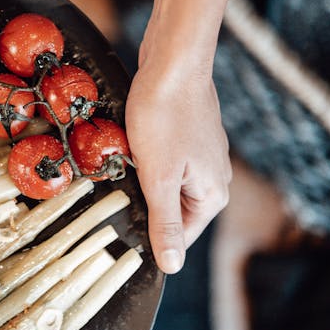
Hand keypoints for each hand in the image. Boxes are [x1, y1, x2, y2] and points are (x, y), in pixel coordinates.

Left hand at [125, 56, 231, 274]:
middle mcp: (214, 178)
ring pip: (163, 181)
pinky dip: (142, 154)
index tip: (118, 227)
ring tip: (121, 161)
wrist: (172, 62)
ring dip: (139, 175)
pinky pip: (161, 158)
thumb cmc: (165, 116)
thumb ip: (165, 223)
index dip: (148, 234)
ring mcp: (202, 154)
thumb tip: (172, 267)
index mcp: (212, 195)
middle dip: (141, 200)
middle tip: (116, 185)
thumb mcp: (158, 177)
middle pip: (170, 209)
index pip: (179, 236)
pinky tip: (127, 142)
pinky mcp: (186, 134)